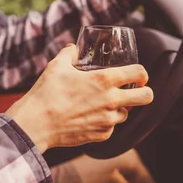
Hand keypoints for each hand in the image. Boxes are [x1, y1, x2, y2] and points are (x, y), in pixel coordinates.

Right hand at [6, 45, 152, 152]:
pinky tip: (90, 117)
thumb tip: (73, 48)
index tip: (139, 76)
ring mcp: (108, 120)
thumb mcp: (57, 66)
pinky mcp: (101, 135)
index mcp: (104, 80)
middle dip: (144, 92)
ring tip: (103, 104)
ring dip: (119, 109)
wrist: (36, 123)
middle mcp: (111, 100)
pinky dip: (104, 123)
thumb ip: (69, 54)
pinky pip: (111, 128)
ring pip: (126, 114)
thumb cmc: (46, 92)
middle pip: (146, 97)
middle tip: (134, 91)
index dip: (142, 74)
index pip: (139, 73)